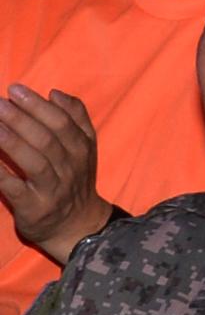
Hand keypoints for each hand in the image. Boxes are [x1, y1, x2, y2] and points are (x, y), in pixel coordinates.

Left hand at [0, 84, 105, 261]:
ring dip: (11, 141)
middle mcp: (70, 167)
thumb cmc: (75, 180)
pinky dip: (1, 172)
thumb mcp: (86, 148)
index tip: (15, 90)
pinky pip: (14, 187)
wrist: (76, 225)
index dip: (37, 105)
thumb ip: (76, 118)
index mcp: (82, 149)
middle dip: (21, 118)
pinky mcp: (34, 207)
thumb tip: (55, 93)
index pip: (62, 122)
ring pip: (33, 161)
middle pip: (47, 139)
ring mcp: (52, 188)